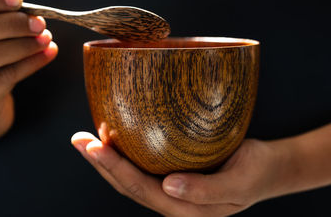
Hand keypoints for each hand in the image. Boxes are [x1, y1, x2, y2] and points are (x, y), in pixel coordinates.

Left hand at [72, 132, 286, 216]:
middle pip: (127, 185)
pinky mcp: (174, 172)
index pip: (141, 190)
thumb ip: (206, 192)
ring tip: (85, 139)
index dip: (115, 170)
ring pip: (131, 176)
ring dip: (106, 160)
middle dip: (100, 164)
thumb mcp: (240, 184)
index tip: (94, 147)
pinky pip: (143, 166)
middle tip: (78, 140)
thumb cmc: (256, 174)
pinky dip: (124, 154)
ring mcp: (171, 187)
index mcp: (184, 209)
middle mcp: (172, 200)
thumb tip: (169, 187)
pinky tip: (113, 139)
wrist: (269, 169)